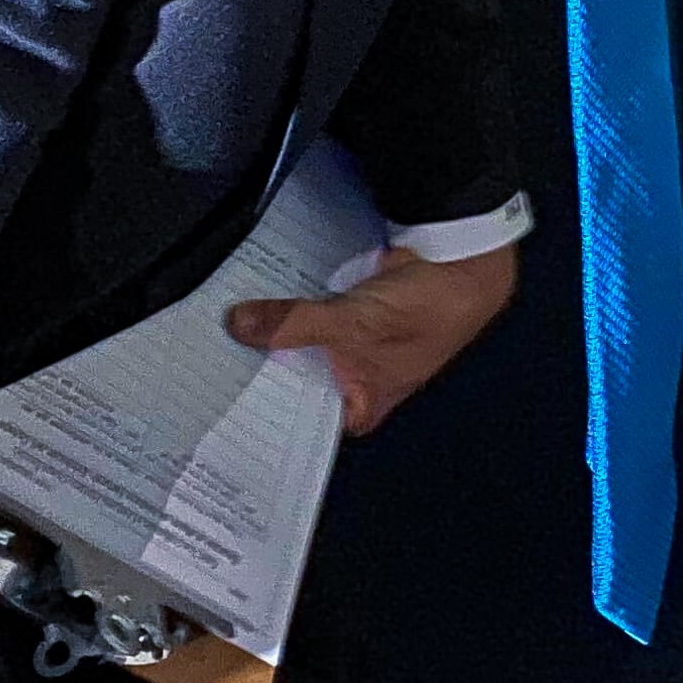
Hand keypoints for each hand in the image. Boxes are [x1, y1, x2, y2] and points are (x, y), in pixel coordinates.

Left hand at [229, 240, 517, 436]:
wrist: (464, 261)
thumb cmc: (428, 311)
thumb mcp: (352, 324)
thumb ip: (294, 325)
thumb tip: (241, 326)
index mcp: (365, 400)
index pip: (309, 422)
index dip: (273, 413)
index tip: (231, 403)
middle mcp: (360, 376)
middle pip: (301, 377)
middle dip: (267, 365)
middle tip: (219, 359)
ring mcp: (357, 340)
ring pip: (305, 342)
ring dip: (278, 332)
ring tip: (231, 326)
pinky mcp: (356, 307)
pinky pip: (314, 311)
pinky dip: (294, 304)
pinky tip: (262, 296)